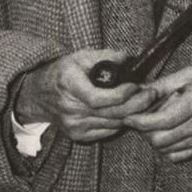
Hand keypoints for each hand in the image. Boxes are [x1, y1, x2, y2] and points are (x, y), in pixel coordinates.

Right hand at [15, 49, 158, 143]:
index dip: (121, 95)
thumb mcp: (81, 56)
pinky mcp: (78, 135)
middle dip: (136, 104)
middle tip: (152, 94)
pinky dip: (121, 122)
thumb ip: (106, 56)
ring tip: (146, 101)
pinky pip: (108, 131)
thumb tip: (130, 59)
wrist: (39, 94)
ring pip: (112, 124)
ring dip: (132, 114)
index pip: (98, 98)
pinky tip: (130, 111)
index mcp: (68, 85)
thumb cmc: (64, 72)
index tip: (136, 86)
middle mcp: (70, 109)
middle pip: (110, 113)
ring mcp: (73, 125)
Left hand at [123, 62, 191, 162]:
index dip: (139, 121)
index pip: (160, 121)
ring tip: (154, 125)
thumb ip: (164, 85)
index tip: (129, 116)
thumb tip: (138, 91)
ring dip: (155, 140)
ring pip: (168, 149)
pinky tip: (169, 134)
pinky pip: (181, 155)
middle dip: (144, 131)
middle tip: (140, 119)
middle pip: (160, 139)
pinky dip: (168, 148)